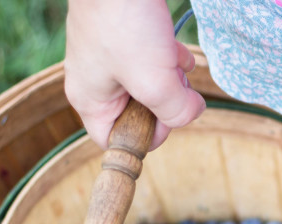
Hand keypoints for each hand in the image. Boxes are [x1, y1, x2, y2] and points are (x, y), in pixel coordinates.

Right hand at [64, 0, 204, 150]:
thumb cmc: (125, 25)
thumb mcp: (154, 82)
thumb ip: (176, 111)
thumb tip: (191, 114)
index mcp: (90, 99)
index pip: (114, 140)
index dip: (145, 138)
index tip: (166, 122)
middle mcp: (97, 81)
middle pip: (139, 113)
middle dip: (164, 103)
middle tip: (172, 86)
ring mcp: (112, 58)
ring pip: (151, 86)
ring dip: (171, 80)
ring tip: (173, 63)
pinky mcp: (127, 37)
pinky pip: (155, 61)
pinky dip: (171, 60)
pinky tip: (179, 53)